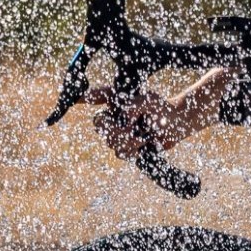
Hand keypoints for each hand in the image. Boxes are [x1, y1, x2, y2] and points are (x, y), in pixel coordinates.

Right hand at [86, 88, 200, 158]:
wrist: (175, 124)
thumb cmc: (161, 107)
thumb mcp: (150, 100)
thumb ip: (136, 104)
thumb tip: (124, 114)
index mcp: (116, 102)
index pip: (97, 97)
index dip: (84, 97)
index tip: (76, 98)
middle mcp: (114, 117)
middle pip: (100, 125)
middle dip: (115, 129)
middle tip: (131, 128)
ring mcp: (119, 133)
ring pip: (111, 142)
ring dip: (128, 141)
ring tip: (143, 136)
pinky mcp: (126, 147)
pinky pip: (120, 153)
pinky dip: (133, 150)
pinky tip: (143, 144)